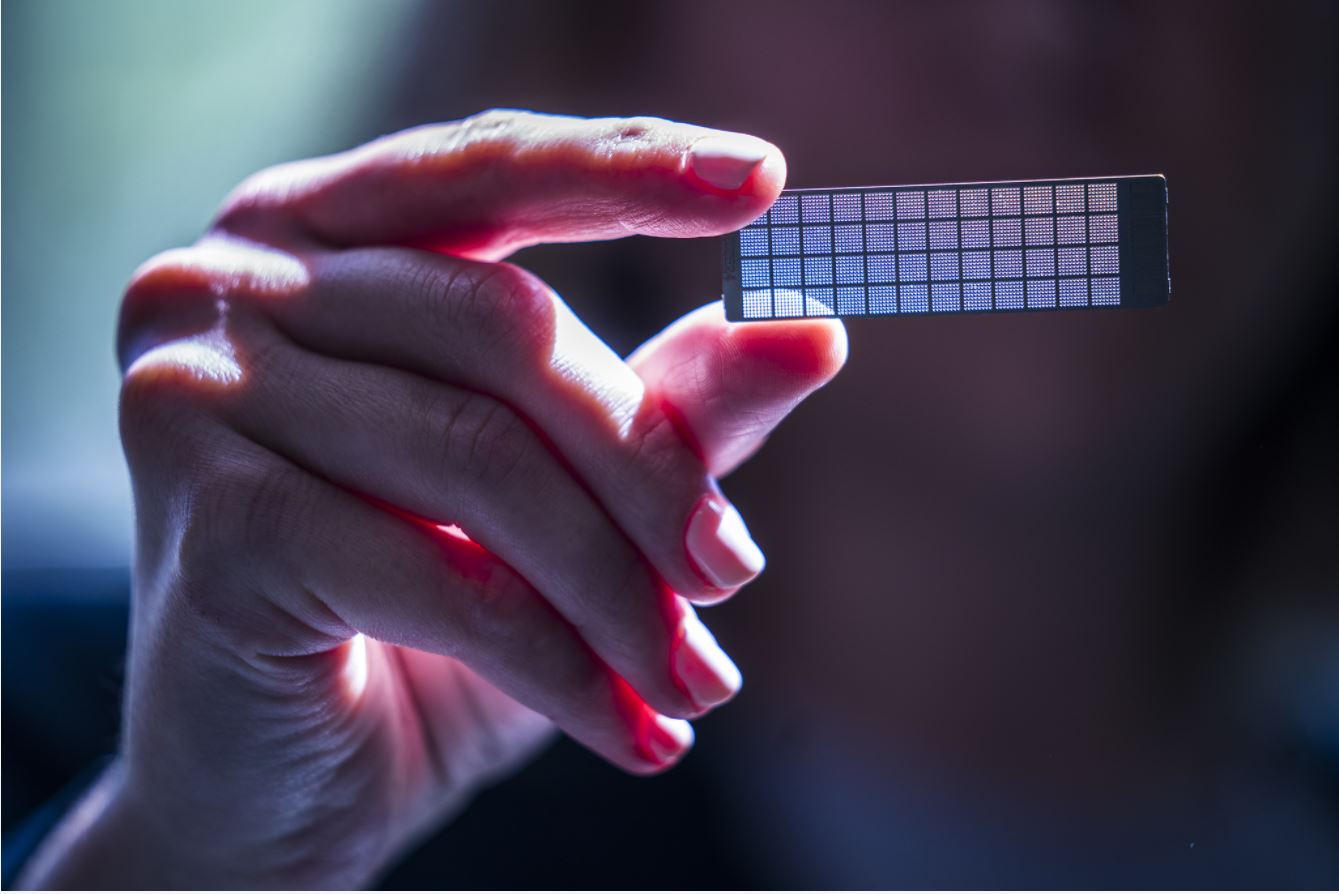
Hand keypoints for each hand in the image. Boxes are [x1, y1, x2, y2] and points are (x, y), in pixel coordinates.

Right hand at [21, 111, 845, 887]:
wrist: (280, 775)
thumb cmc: (420, 615)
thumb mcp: (560, 494)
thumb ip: (666, 401)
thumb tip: (816, 326)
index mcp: (310, 232)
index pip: (486, 169)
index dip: (625, 168)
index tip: (765, 181)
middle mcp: (230, 284)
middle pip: (505, 330)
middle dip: (648, 466)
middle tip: (731, 573)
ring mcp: (196, 396)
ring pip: (483, 458)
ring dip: (620, 591)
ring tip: (694, 680)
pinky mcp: (214, 530)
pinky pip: (443, 581)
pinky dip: (562, 664)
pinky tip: (629, 728)